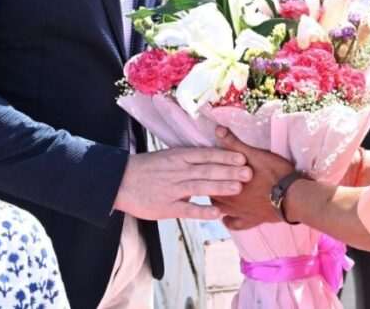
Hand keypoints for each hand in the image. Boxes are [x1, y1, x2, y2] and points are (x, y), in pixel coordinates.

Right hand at [113, 147, 250, 220]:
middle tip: (249, 171)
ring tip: (238, 188)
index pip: (206, 155)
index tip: (243, 156)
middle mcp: (178, 170)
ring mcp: (172, 189)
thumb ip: (186, 160)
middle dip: (230, 170)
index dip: (225, 155)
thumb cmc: (145, 169)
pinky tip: (217, 214)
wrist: (119, 181)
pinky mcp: (166, 207)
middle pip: (208, 169)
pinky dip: (201, 211)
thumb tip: (208, 160)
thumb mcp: (166, 157)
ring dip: (220, 187)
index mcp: (178, 157)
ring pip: (200, 186)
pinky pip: (186, 209)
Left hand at [212, 127, 297, 230]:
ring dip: (218, 201)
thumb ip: (234, 143)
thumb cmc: (274, 173)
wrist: (293, 197)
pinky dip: (229, 221)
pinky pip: (234, 224)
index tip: (206, 166)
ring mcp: (239, 212)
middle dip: (211, 185)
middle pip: (211, 192)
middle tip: (212, 178)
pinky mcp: (250, 221)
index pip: (210, 176)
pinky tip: (226, 218)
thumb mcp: (254, 154)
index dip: (207, 170)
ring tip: (218, 194)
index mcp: (228, 181)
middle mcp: (229, 199)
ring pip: (219, 208)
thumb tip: (217, 129)